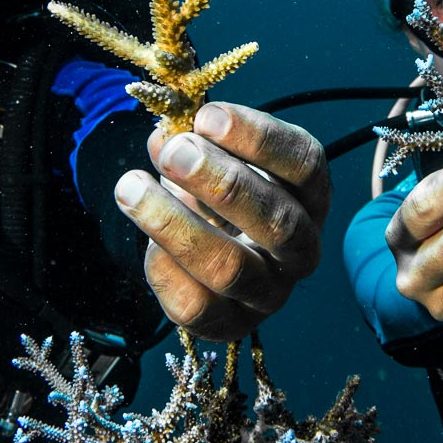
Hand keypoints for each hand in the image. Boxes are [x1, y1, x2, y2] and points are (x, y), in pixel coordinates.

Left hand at [112, 102, 330, 342]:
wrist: (214, 252)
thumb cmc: (220, 194)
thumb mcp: (215, 158)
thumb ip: (193, 141)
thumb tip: (164, 136)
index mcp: (311, 197)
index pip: (305, 166)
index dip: (258, 139)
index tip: (206, 117)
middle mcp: (302, 249)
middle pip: (278, 222)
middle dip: (221, 184)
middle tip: (175, 152)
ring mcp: (269, 294)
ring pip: (230, 269)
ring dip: (175, 224)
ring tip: (131, 186)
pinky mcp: (229, 325)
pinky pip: (193, 303)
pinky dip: (163, 266)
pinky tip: (146, 240)